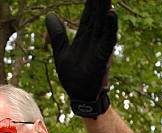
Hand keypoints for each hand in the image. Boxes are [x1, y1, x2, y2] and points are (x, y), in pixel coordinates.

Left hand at [46, 0, 117, 117]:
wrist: (78, 95)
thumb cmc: (73, 75)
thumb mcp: (61, 51)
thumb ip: (58, 34)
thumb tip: (49, 15)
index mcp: (85, 35)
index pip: (88, 12)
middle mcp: (94, 37)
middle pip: (97, 12)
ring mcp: (100, 46)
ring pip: (104, 21)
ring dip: (106, 6)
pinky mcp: (103, 56)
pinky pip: (108, 39)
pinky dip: (110, 26)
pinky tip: (111, 13)